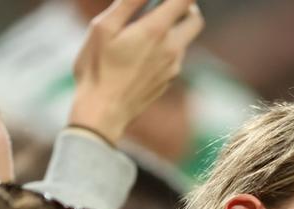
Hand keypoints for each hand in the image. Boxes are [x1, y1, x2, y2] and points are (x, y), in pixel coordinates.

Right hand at [69, 0, 203, 145]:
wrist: (103, 112)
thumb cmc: (97, 68)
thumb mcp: (104, 28)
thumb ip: (128, 3)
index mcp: (156, 30)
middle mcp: (172, 48)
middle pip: (195, 19)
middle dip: (185, 7)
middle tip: (163, 5)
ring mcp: (173, 67)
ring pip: (184, 39)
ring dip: (173, 28)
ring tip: (143, 31)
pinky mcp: (168, 80)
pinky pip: (174, 57)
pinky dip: (165, 47)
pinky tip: (140, 53)